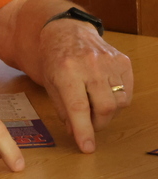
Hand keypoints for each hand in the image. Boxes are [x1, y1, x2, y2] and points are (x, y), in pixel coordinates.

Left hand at [36, 20, 132, 152]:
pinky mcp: (123, 61)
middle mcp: (91, 65)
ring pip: (119, 102)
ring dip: (108, 113)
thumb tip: (76, 133)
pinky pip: (127, 92)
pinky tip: (104, 94)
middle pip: (104, 108)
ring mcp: (110, 62)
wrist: (67, 31)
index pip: (78, 107)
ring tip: (94, 107)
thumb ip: (63, 109)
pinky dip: (118, 100)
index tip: (87, 147)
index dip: (84, 130)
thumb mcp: (50, 84)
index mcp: (67, 71)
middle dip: (97, 124)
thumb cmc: (55, 59)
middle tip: (89, 125)